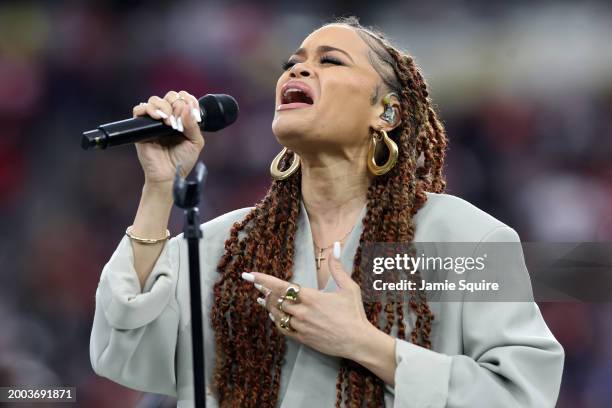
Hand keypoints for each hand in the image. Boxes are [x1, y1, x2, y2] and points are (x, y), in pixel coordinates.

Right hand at [132, 90, 204, 185]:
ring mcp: (154, 121)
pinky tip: (158, 118)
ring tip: (168, 121)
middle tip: (178, 119)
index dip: (188, 100)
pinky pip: (139, 110)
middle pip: (170, 96)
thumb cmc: (182, 160)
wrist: (168, 175)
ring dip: (164, 106)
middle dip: (176, 103)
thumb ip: (193, 125)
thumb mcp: (195, 142)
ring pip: (155, 100)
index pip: (184, 99)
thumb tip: (185, 108)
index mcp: (182, 119)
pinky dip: (148, 109)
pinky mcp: (141, 127)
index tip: (192, 111)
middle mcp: (168, 117)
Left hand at [241, 242, 374, 359]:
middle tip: (256, 285)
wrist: (358, 341)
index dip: (264, 279)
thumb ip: (338, 268)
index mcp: (311, 297)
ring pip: (277, 315)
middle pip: (275, 300)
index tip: (250, 275)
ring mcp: (301, 327)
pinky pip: (283, 329)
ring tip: (261, 298)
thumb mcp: (349, 287)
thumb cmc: (354, 313)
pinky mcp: (303, 339)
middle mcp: (302, 312)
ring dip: (268, 306)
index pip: (281, 286)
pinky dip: (276, 321)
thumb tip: (336, 247)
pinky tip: (273, 316)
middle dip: (265, 291)